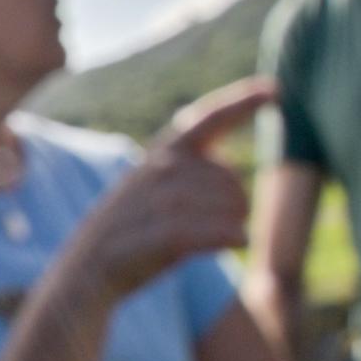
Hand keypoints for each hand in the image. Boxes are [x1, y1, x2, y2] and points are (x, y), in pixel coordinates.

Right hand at [63, 78, 274, 302]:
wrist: (86, 270)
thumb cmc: (128, 231)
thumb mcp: (149, 190)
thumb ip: (187, 175)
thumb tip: (232, 175)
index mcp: (160, 154)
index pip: (206, 119)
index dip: (241, 102)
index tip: (275, 89)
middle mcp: (161, 169)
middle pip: (232, 180)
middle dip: (237, 203)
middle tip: (219, 224)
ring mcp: (162, 201)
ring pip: (233, 207)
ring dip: (236, 225)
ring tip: (216, 238)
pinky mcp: (167, 235)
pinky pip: (223, 232)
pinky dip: (233, 238)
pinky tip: (235, 243)